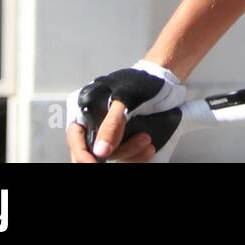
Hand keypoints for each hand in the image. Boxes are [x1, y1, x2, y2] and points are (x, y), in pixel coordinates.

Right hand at [66, 60, 187, 162]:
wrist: (167, 81)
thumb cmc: (144, 81)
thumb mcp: (126, 97)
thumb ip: (111, 124)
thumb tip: (100, 150)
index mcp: (90, 109)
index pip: (76, 136)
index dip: (81, 152)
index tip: (92, 163)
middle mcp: (98, 123)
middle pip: (92, 150)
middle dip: (109, 154)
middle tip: (124, 156)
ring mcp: (113, 133)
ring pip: (112, 155)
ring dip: (129, 152)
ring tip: (146, 139)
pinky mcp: (128, 140)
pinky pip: (127, 156)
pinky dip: (137, 156)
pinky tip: (148, 148)